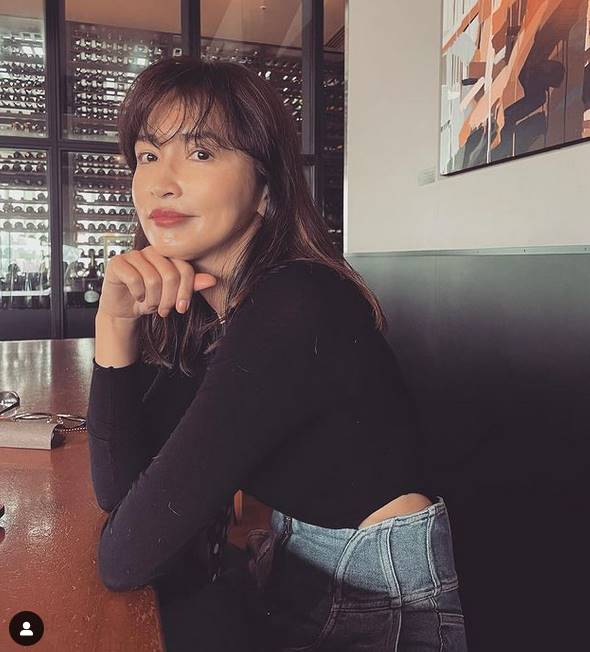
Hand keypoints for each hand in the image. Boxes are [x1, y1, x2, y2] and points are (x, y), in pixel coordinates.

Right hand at [97, 246, 217, 319]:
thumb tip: (212, 280)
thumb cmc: (150, 297)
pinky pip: (134, 279)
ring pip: (152, 279)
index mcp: (169, 255)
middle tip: (163, 309)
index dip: (185, 292)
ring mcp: (133, 255)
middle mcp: (152, 251)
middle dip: (168, 299)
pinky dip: (138, 294)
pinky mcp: (117, 262)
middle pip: (170, 275)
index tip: (181, 308)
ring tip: (149, 303)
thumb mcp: (174, 294)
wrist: (125, 308)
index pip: (185, 269)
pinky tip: (137, 296)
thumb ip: (191, 285)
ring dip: (152, 299)